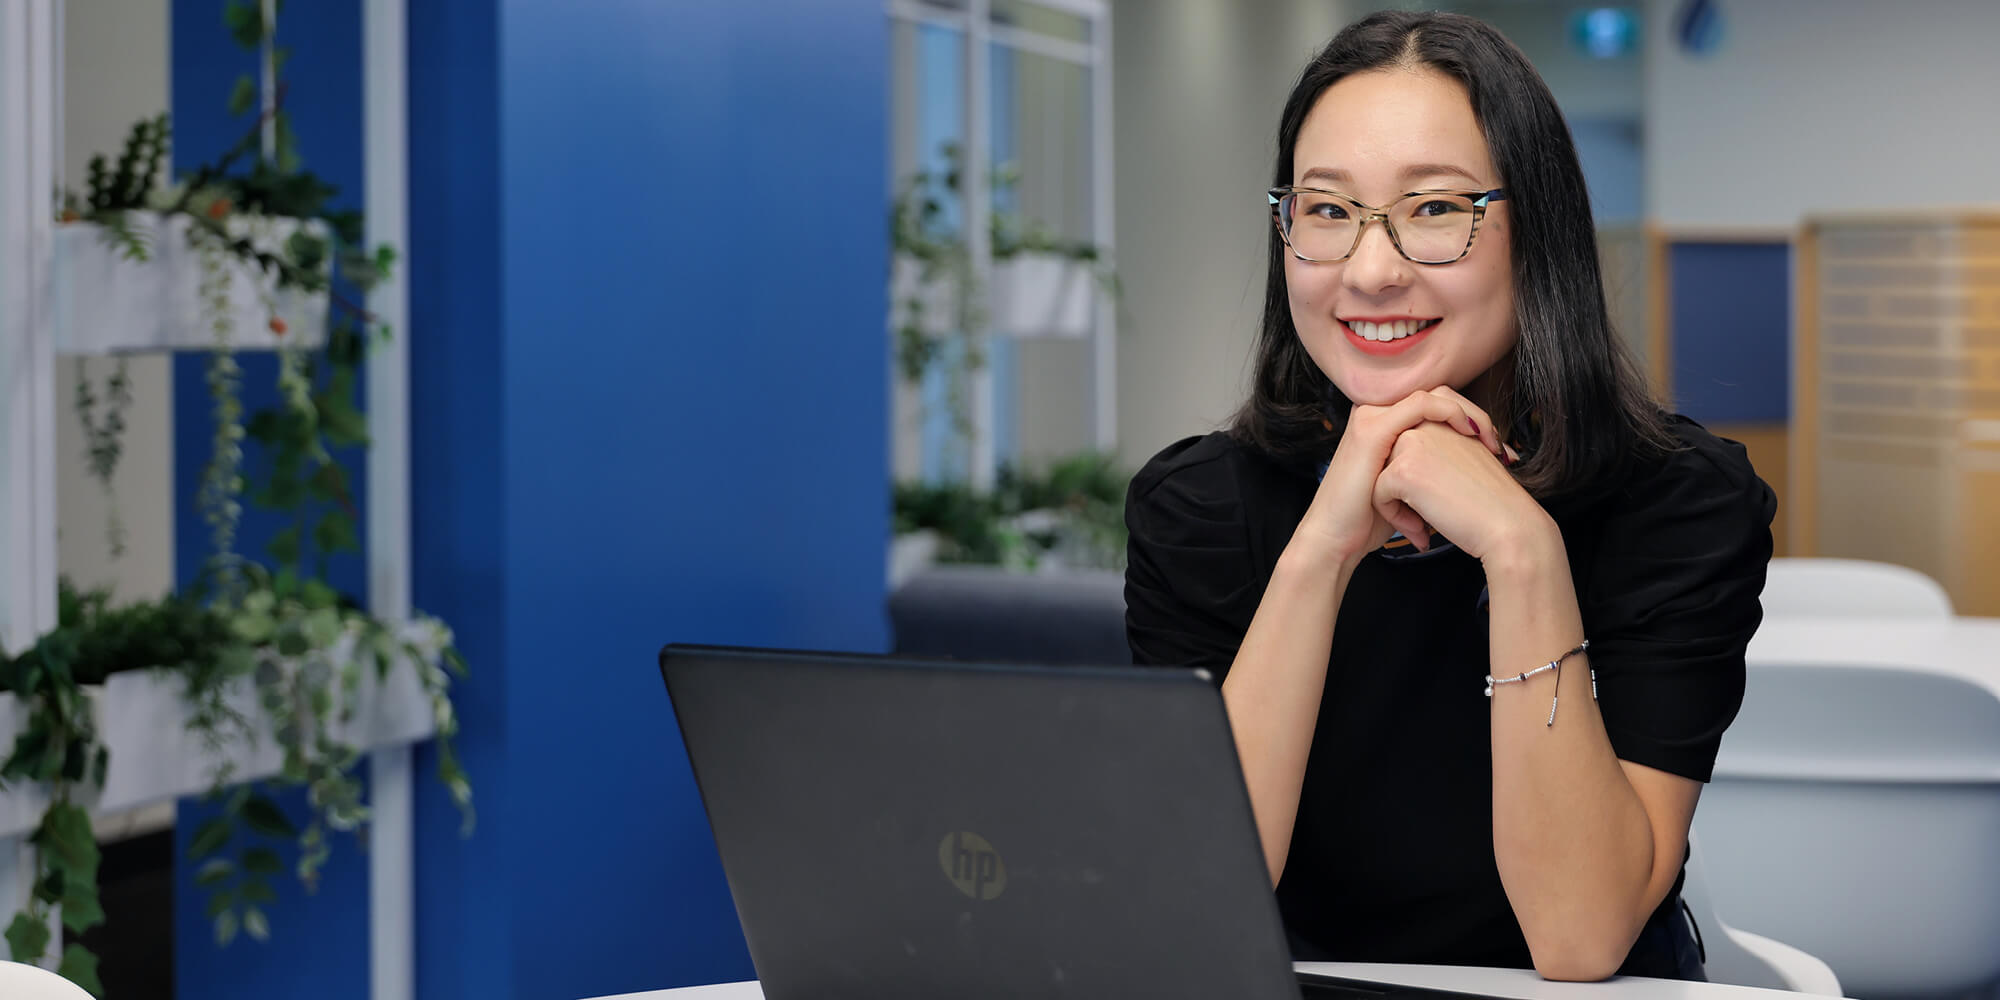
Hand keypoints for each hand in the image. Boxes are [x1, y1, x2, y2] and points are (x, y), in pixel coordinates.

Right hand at [1291, 387, 1506, 569]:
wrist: (1336, 540)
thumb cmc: (1369, 521)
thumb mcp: (1407, 490)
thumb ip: (1430, 471)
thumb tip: (1472, 471)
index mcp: (1384, 424)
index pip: (1438, 408)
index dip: (1472, 422)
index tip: (1498, 452)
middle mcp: (1376, 414)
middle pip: (1440, 396)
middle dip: (1477, 418)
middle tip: (1501, 448)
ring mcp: (1372, 417)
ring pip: (1435, 396)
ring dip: (1470, 415)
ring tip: (1491, 442)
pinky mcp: (1373, 428)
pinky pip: (1422, 405)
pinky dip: (1452, 415)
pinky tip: (1471, 433)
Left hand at [1371, 394, 1543, 561]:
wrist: (1509, 525)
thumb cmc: (1492, 499)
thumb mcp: (1466, 457)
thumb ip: (1438, 448)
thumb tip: (1410, 461)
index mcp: (1443, 416)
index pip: (1408, 441)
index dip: (1417, 473)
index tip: (1439, 497)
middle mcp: (1425, 422)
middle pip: (1389, 457)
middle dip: (1402, 487)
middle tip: (1430, 512)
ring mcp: (1412, 444)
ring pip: (1379, 475)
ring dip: (1397, 504)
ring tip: (1424, 523)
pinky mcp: (1403, 470)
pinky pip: (1378, 495)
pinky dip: (1396, 517)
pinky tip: (1422, 530)